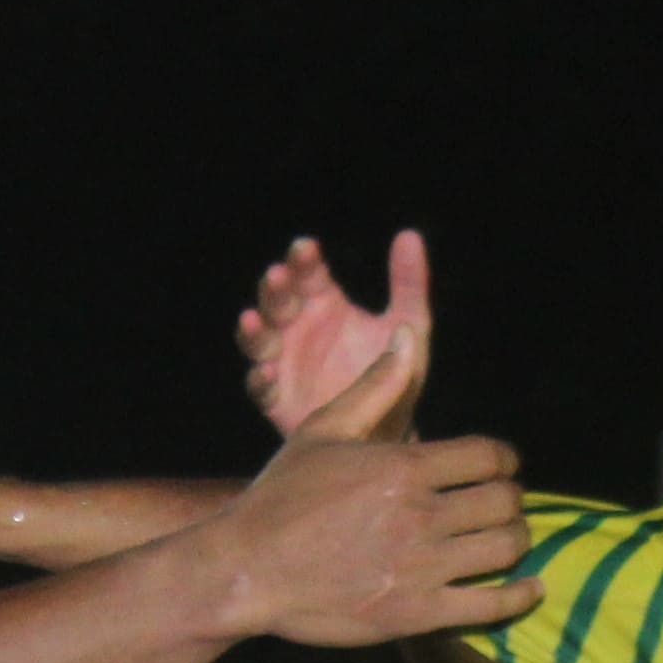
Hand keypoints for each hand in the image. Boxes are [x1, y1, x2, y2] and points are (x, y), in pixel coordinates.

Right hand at [211, 329, 537, 646]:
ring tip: (506, 541)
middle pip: (504, 501)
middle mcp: (419, 514)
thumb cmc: (279, 498)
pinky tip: (527, 589)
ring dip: (516, 541)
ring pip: (506, 547)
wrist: (246, 570)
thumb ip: (374, 387)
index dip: (505, 460)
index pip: (489, 456)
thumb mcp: (322, 431)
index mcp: (403, 466)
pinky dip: (519, 596)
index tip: (501, 468)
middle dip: (510, 499)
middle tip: (501, 506)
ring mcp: (421, 566)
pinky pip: (492, 605)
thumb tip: (408, 336)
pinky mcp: (417, 613)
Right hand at [239, 232, 429, 437]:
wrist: (389, 428)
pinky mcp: (278, 399)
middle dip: (275, 289)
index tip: (305, 248)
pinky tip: (266, 373)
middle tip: (277, 276)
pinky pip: (262, 389)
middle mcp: (298, 328)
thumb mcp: (409, 324)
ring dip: (254, 329)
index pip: (308, 274)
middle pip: (277, 301)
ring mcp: (284, 362)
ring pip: (259, 340)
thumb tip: (409, 234)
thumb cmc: (395, 371)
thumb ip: (408, 283)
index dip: (303, 261)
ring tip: (252, 318)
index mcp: (324, 303)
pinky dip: (260, 380)